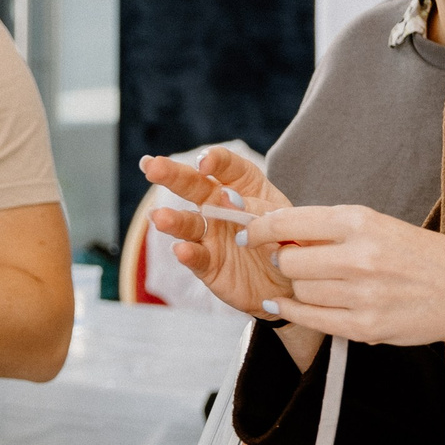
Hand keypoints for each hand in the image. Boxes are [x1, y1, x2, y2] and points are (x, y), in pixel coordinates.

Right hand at [139, 148, 294, 319]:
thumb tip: (228, 199)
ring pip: (187, 223)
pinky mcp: (207, 264)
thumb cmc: (290, 243)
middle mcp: (221, 206)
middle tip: (152, 167)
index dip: (215, 160)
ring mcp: (211, 235)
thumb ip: (259, 210)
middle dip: (172, 175)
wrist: (292, 285)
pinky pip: (195, 257)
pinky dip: (188, 255)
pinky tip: (181, 250)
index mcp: (245, 185)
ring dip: (172, 219)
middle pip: (194, 186)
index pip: (227, 166)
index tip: (205, 163)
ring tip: (159, 217)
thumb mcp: (286, 221)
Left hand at [248, 204, 444, 353]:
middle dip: (283, 260)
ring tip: (315, 281)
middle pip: (289, 260)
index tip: (249, 233)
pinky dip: (292, 310)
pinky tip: (284, 304)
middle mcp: (360, 257)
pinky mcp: (366, 327)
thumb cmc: (423, 256)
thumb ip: (332, 229)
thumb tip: (281, 232)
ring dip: (298, 286)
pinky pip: (312, 319)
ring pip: (300, 290)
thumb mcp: (380, 225)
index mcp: (362, 222)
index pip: (291, 221)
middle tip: (290, 259)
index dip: (260, 228)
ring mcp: (362, 295)